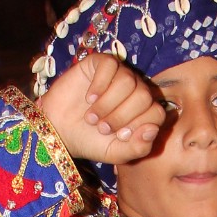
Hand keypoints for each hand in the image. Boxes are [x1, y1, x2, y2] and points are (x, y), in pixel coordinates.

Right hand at [39, 55, 165, 166]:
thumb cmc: (90, 141)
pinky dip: (99, 85)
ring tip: (92, 117)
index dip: (139, 125)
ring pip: (128, 81)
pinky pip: (110, 66)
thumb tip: (152, 130)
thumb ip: (138, 148)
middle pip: (144, 96)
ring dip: (108, 104)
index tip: (118, 136)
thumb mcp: (116, 153)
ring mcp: (119, 74)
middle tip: (102, 128)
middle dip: (122, 116)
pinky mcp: (101, 63)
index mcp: (143, 111)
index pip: (157, 113)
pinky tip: (89, 98)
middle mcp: (135, 90)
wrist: (59, 130)